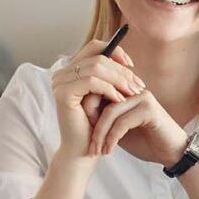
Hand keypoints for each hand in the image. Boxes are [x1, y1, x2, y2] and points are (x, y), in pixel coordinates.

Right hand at [49, 38, 144, 158]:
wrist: (83, 151)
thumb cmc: (96, 126)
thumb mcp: (106, 96)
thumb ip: (110, 77)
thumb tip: (128, 61)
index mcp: (71, 70)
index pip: (94, 47)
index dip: (115, 51)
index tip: (132, 66)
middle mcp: (62, 73)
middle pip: (98, 56)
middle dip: (122, 70)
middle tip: (138, 85)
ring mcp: (60, 82)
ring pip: (96, 67)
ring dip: (119, 80)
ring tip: (133, 93)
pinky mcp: (63, 93)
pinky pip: (92, 82)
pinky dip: (109, 89)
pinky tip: (120, 101)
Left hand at [88, 89, 188, 165]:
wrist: (173, 153)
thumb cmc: (147, 142)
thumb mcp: (119, 130)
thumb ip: (104, 120)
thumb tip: (80, 115)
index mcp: (126, 91)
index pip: (98, 92)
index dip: (87, 113)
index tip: (84, 136)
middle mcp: (134, 90)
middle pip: (101, 99)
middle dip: (92, 124)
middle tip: (89, 146)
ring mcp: (143, 98)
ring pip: (110, 112)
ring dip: (101, 134)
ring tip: (97, 151)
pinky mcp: (149, 110)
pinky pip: (122, 122)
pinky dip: (112, 138)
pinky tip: (109, 150)